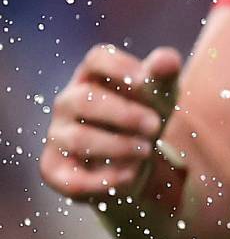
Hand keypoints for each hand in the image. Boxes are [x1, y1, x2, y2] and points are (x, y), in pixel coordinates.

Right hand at [40, 45, 181, 202]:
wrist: (135, 160)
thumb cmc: (145, 114)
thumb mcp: (160, 93)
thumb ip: (163, 74)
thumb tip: (166, 60)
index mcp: (93, 75)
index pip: (98, 58)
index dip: (121, 67)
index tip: (147, 81)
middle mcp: (68, 102)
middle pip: (85, 99)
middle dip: (126, 114)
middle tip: (156, 125)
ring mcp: (58, 136)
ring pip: (80, 139)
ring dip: (119, 146)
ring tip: (146, 150)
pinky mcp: (54, 170)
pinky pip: (73, 179)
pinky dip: (107, 180)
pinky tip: (131, 174)